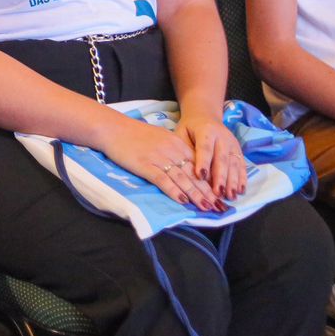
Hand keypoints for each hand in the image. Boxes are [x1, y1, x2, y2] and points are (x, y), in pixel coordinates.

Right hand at [100, 117, 226, 212]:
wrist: (113, 128)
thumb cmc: (134, 133)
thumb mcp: (160, 137)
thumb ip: (174, 150)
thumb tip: (185, 167)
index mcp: (177, 144)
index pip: (198, 166)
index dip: (210, 182)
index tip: (220, 195)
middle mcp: (172, 151)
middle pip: (194, 174)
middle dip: (208, 192)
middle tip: (221, 207)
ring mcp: (159, 158)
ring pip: (182, 178)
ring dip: (196, 195)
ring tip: (207, 207)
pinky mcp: (145, 165)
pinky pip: (163, 180)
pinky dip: (174, 191)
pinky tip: (183, 200)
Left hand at [179, 114, 246, 199]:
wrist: (205, 115)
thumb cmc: (190, 128)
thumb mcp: (182, 133)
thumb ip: (184, 150)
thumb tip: (185, 170)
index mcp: (206, 131)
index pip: (205, 148)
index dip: (203, 163)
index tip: (200, 177)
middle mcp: (222, 136)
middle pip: (221, 158)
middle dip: (220, 177)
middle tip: (218, 193)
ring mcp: (232, 143)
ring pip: (233, 163)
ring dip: (233, 181)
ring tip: (231, 196)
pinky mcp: (238, 149)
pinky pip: (241, 165)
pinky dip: (242, 178)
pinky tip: (241, 190)